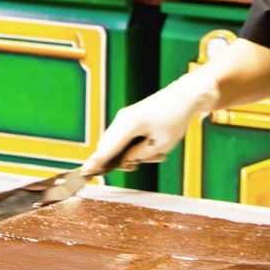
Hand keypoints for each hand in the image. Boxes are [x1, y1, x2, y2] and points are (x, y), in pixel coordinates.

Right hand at [83, 68, 219, 175]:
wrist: (185, 96)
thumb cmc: (174, 118)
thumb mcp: (160, 144)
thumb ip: (138, 155)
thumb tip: (124, 161)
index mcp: (128, 125)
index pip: (106, 150)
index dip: (95, 164)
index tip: (84, 174)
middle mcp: (122, 119)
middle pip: (110, 149)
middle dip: (122, 161)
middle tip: (139, 164)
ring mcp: (125, 118)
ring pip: (120, 145)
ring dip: (135, 154)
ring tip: (158, 152)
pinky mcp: (131, 118)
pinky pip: (127, 138)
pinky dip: (138, 146)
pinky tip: (157, 146)